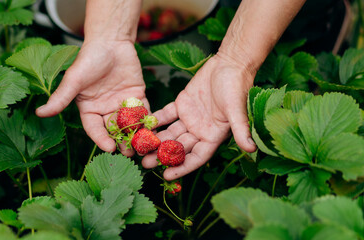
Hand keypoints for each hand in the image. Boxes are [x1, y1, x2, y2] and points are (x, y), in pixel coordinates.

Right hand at [36, 40, 147, 155]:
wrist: (111, 41)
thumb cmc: (89, 59)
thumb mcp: (73, 80)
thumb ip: (60, 98)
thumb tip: (39, 113)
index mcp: (89, 109)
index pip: (94, 128)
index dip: (101, 138)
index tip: (109, 147)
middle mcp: (105, 109)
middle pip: (113, 130)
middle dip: (121, 141)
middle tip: (129, 153)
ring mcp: (121, 104)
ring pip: (129, 124)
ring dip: (136, 135)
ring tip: (142, 145)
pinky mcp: (137, 96)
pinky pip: (142, 111)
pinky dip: (147, 120)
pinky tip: (153, 129)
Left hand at [142, 54, 257, 179]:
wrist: (230, 63)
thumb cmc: (237, 87)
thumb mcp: (237, 109)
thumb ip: (241, 129)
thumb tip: (251, 149)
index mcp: (213, 136)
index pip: (196, 157)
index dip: (182, 167)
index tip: (167, 176)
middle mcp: (200, 131)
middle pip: (179, 147)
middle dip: (162, 156)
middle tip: (145, 163)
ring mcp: (190, 118)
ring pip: (170, 133)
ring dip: (155, 140)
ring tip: (138, 148)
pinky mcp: (182, 105)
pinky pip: (166, 115)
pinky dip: (155, 120)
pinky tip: (142, 125)